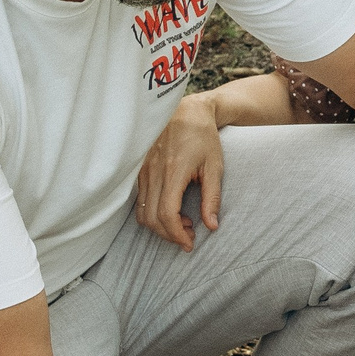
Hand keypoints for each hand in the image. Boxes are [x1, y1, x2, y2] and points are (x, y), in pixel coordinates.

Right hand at [133, 92, 226, 249]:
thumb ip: (212, 198)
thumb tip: (211, 226)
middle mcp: (154, 173)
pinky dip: (153, 214)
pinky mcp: (140, 171)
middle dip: (169, 235)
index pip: (167, 214)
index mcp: (173, 172)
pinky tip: (172, 210)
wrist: (186, 112)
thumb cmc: (204, 138)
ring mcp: (144, 172)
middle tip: (188, 238)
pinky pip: (141, 201)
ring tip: (183, 224)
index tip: (189, 243)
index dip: (177, 235)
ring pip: (143, 213)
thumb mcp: (214, 167)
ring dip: (160, 226)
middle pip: (152, 219)